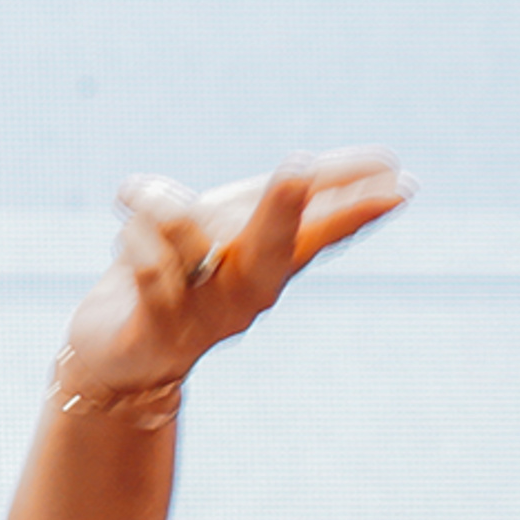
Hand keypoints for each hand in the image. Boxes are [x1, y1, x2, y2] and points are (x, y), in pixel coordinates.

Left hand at [57, 147, 413, 417]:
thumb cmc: (183, 273)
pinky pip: (148, 271)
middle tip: (299, 166)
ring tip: (137, 193)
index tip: (401, 186)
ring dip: (160, 201)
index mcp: (271, 261)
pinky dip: (135, 238)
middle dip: (283, 207)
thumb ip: (276, 202)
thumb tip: (334, 169)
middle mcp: (246, 294)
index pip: (324, 231)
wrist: (118, 353)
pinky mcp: (155, 335)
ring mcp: (202, 317)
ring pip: (188, 235)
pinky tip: (123, 224)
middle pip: (271, 248)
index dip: (358, 209)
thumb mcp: (231, 227)